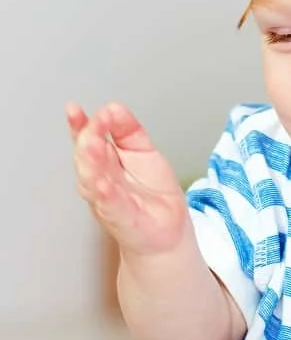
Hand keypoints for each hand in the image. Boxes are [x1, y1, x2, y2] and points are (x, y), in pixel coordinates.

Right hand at [67, 102, 188, 256]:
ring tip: (89, 143)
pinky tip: (101, 182)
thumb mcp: (145, 153)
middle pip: (87, 156)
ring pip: (92, 179)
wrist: (167, 232)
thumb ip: (129, 130)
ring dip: (90, 162)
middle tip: (91, 124)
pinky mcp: (122, 217)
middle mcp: (101, 179)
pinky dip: (104, 194)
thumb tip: (113, 107)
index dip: (79, 125)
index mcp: (106, 162)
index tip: (74, 110)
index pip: (87, 139)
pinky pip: (110, 204)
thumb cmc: (153, 196)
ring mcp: (109, 199)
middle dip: (87, 139)